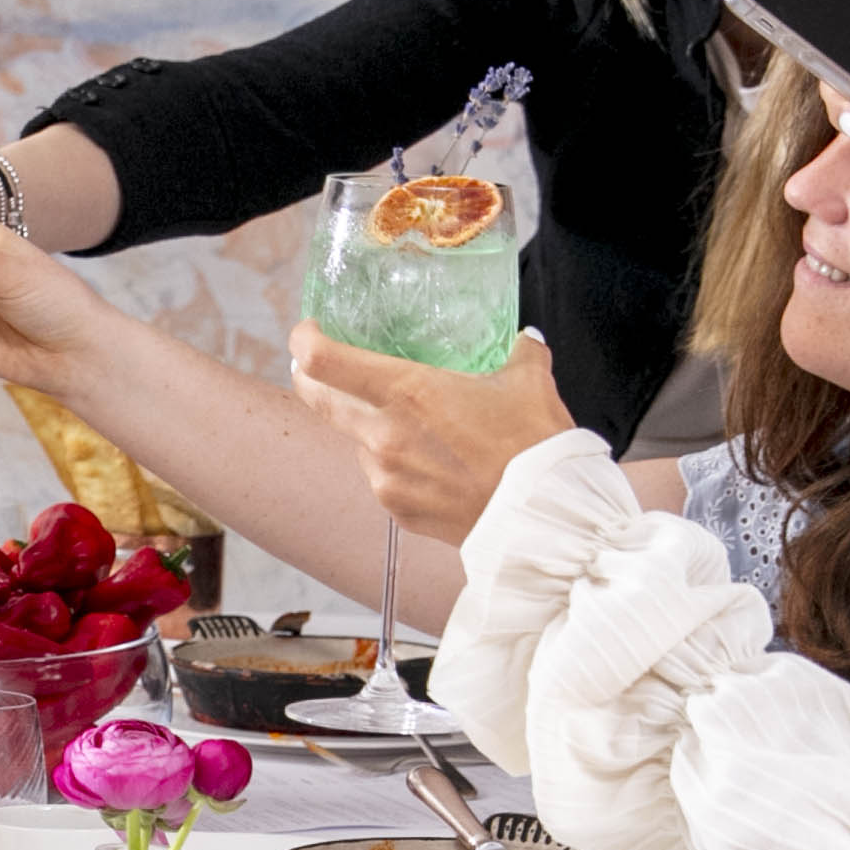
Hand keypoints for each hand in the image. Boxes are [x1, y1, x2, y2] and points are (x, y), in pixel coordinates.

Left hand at [287, 324, 574, 547]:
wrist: (545, 517)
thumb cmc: (534, 446)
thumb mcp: (528, 382)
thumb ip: (520, 352)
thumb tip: (524, 338)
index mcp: (405, 391)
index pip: (322, 362)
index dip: (304, 341)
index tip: (310, 332)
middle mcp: (382, 435)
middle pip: (317, 400)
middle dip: (312, 379)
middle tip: (321, 366)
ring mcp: (385, 478)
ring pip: (356, 440)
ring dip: (368, 427)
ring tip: (412, 424)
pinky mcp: (397, 510)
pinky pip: (381, 478)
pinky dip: (395, 465)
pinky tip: (432, 463)